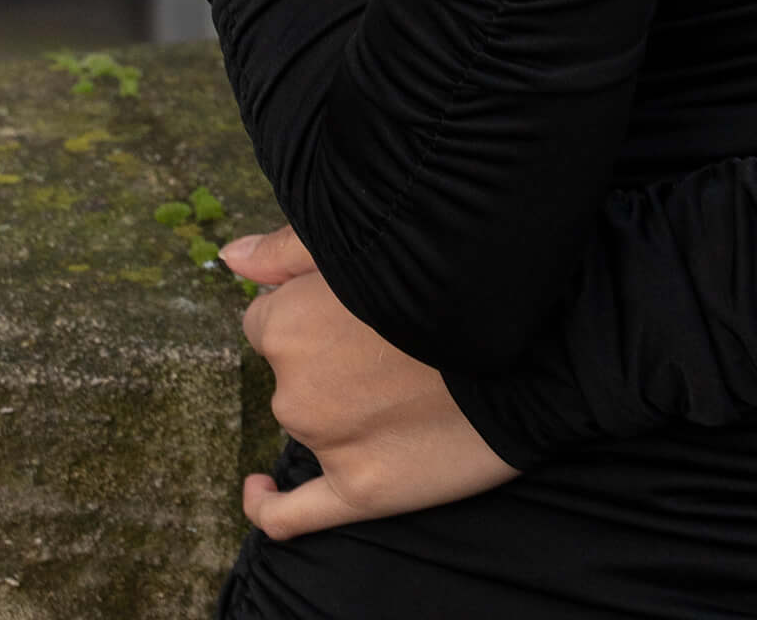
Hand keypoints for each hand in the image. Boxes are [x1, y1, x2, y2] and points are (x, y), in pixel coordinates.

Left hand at [223, 227, 519, 533]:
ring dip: (335, 402)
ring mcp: (327, 445)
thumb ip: (286, 251)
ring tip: (403, 378)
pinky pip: (290, 514)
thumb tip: (230, 258)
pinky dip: (267, 505)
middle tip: (389, 338)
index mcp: (289, 325)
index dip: (309, 312)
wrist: (527, 339)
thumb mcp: (360, 242)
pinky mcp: (361, 491)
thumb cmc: (445, 273)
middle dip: (325, 357)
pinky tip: (258, 489)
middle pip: (291, 372)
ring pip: (308, 419)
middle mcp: (296, 388)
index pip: (270, 321)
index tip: (352, 308)